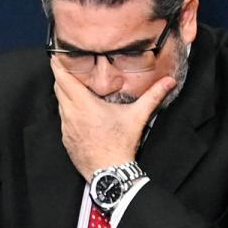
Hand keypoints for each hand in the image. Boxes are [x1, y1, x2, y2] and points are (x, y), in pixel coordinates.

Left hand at [53, 59, 171, 178]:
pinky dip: (68, 111)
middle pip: (58, 88)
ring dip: (64, 94)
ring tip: (74, 85)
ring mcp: (66, 127)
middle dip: (61, 76)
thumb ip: (153, 96)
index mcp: (83, 104)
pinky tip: (79, 110)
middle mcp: (70, 114)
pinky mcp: (66, 139)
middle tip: (68, 66)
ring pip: (60, 103)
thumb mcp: (138, 117)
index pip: (63, 78)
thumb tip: (169, 81)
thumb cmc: (121, 144)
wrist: (110, 173)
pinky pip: (63, 119)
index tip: (58, 54)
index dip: (58, 65)